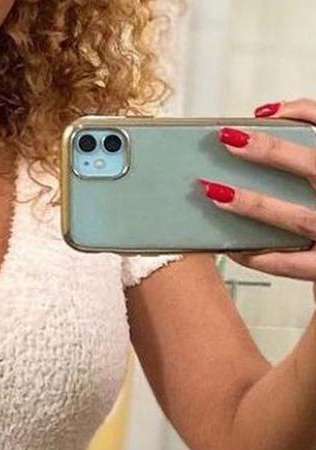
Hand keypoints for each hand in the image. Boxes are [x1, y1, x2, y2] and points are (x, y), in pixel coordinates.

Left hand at [197, 98, 315, 293]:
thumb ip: (307, 145)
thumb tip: (269, 118)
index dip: (301, 113)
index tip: (261, 114)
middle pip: (315, 165)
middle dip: (270, 151)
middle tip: (228, 141)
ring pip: (298, 218)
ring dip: (254, 205)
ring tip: (216, 192)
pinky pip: (287, 264)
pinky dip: (256, 254)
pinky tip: (230, 245)